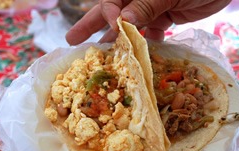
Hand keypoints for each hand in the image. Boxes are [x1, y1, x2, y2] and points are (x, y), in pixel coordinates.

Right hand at [65, 0, 230, 43]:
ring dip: (119, 41)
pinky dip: (146, 44)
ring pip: (130, 26)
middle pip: (112, 12)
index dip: (108, 16)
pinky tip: (140, 56)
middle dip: (92, 26)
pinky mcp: (166, 18)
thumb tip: (121, 22)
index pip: (112, 2)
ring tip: (103, 57)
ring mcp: (152, 8)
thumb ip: (146, 4)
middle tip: (72, 41)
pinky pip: (151, 33)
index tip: (112, 31)